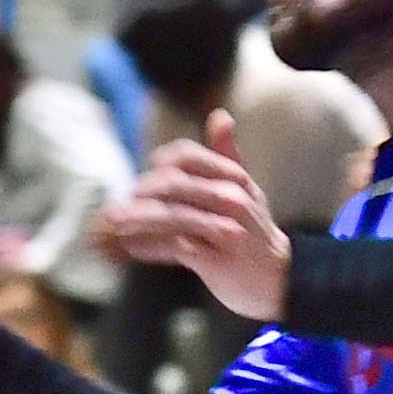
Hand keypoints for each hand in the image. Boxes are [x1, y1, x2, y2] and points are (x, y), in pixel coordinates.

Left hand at [95, 115, 289, 319]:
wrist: (280, 278)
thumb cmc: (254, 231)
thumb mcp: (246, 189)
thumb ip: (227, 155)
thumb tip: (219, 115)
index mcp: (232, 178)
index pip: (185, 156)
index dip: (155, 168)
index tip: (138, 184)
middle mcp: (230, 197)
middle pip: (171, 184)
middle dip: (138, 195)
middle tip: (112, 209)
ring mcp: (224, 227)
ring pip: (170, 214)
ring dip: (135, 219)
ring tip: (112, 226)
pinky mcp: (217, 258)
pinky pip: (174, 246)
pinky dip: (148, 247)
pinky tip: (131, 249)